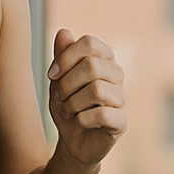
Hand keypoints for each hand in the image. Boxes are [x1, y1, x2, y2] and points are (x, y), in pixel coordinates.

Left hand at [46, 28, 126, 168]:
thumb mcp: (58, 80)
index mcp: (103, 60)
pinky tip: (79, 122)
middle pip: (92, 66)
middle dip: (67, 83)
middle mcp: (117, 76)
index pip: (90, 43)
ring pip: (97, 90)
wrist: (72, 141)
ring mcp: (122, 99)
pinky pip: (102, 114)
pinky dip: (82, 118)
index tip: (52, 74)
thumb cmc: (67, 105)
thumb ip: (62, 57)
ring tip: (68, 110)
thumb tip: (64, 31)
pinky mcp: (122, 122)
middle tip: (59, 96)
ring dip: (72, 102)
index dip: (66, 57)